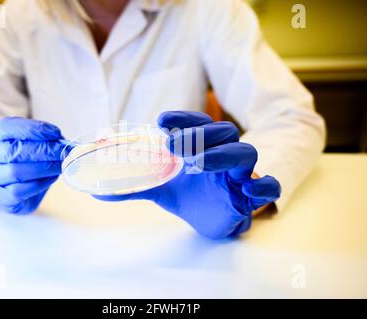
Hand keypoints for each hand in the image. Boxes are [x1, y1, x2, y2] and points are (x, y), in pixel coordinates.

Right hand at [0, 117, 64, 213]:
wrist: (9, 185)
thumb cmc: (22, 159)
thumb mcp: (29, 142)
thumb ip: (42, 138)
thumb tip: (61, 141)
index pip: (8, 128)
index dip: (33, 129)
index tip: (56, 133)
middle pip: (13, 151)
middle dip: (43, 150)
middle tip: (63, 151)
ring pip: (15, 172)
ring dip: (44, 168)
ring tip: (61, 164)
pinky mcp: (0, 197)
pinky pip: (19, 190)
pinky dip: (40, 183)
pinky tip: (51, 177)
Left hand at [95, 111, 280, 238]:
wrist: (211, 220)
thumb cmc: (190, 195)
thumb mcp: (161, 188)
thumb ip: (133, 186)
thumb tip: (97, 192)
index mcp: (202, 147)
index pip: (198, 123)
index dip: (183, 118)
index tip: (161, 121)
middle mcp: (223, 155)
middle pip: (224, 132)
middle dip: (200, 135)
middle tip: (173, 145)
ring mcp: (239, 174)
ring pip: (246, 153)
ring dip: (223, 154)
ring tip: (198, 163)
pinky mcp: (250, 197)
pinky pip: (269, 186)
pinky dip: (262, 186)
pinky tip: (245, 190)